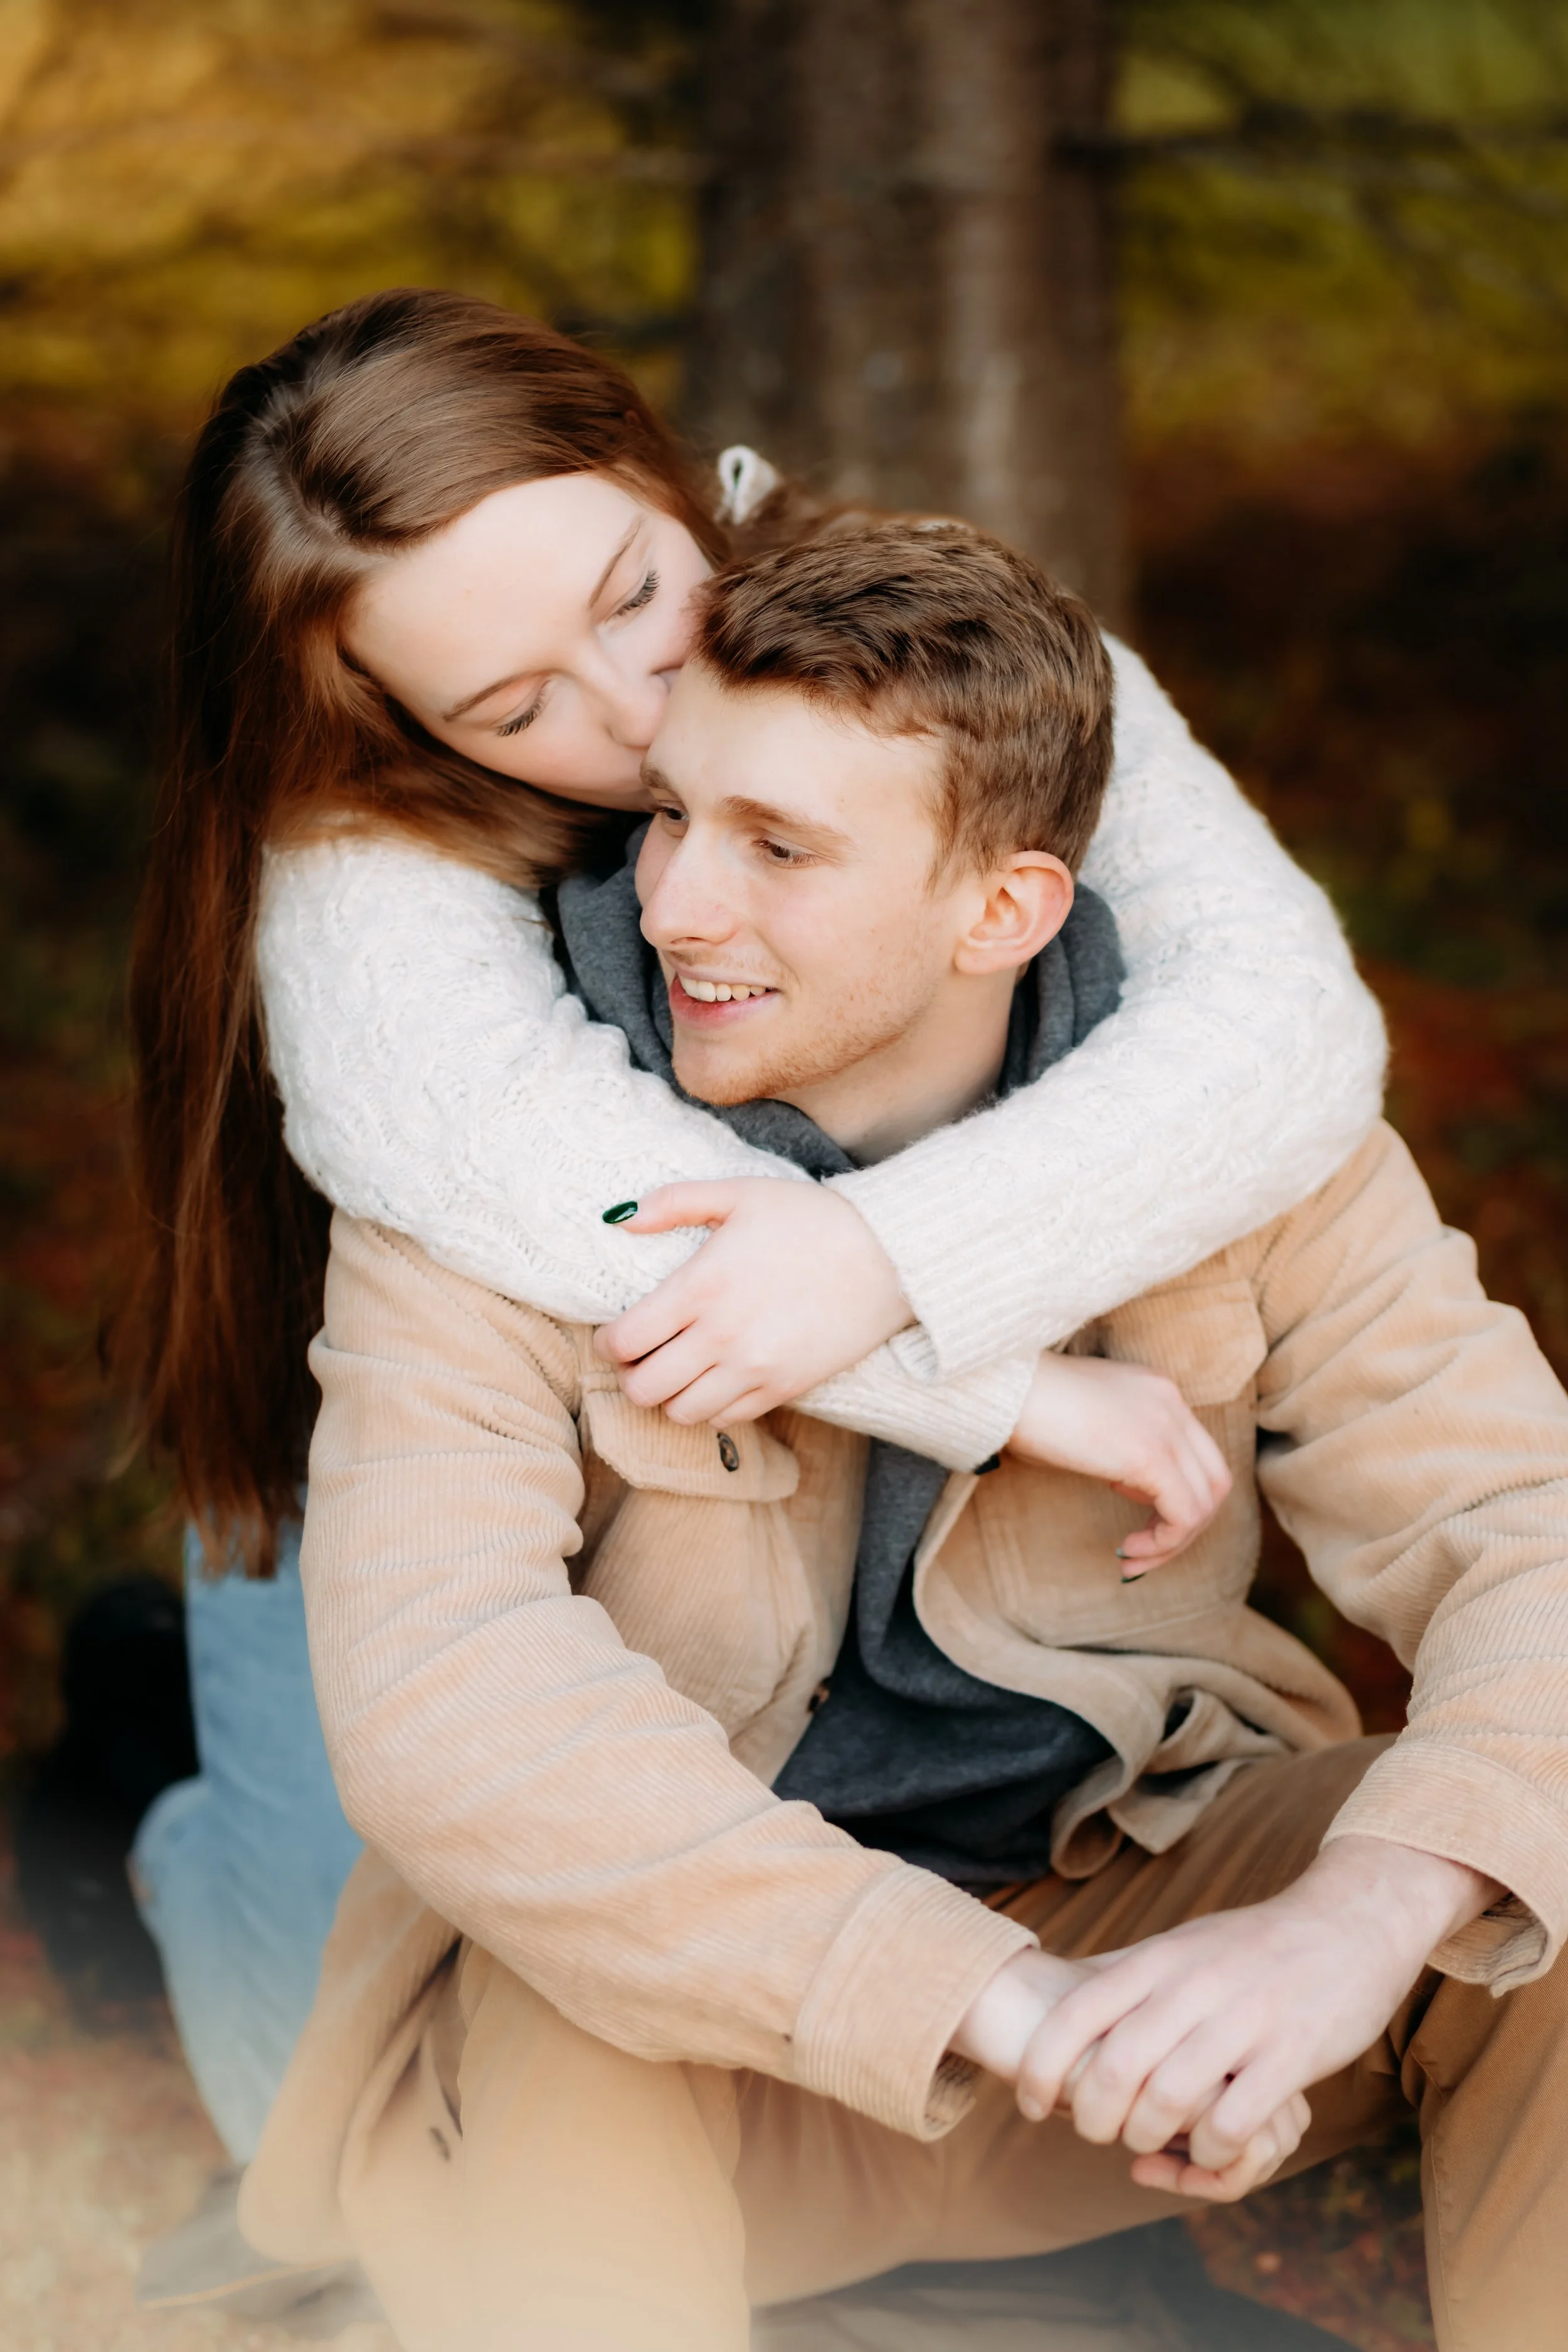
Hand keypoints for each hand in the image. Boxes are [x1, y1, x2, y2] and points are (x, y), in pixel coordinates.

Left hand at [596, 1179, 910, 1422]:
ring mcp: (754, 1368)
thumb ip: (676, 1202)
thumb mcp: (741, 1194)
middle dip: (631, 1375)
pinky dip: (710, 1407)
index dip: (607, 1343)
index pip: (625, 1340)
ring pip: (680, 1413)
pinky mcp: (784, 1388)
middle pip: (643, 1388)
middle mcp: (721, 1336)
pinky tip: (716, 1380)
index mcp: (701, 1287)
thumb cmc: (812, 1219)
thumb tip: (621, 1219)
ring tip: (678, 1371)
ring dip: (669, 1396)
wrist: (888, 1256)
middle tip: (642, 1357)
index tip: (615, 1335)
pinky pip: (726, 1419)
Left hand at [950, 1947, 1310, 2203]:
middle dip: (1092, 2118)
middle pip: (1114, 2069)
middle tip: (1095, 2134)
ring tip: (1146, 2144)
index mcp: (1160, 1960)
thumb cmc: (1254, 1945)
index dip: (1041, 2068)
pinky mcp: (1292, 2055)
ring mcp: (1244, 2020)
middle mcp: (1193, 1987)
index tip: (1030, 2105)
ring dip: (1147, 2137)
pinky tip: (1208, 2149)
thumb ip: (1127, 1973)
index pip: (1076, 2016)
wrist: (1351, 1923)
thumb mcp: (1181, 1943)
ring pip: (1168, 2101)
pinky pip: (1234, 2123)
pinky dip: (1210, 2152)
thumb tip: (1061, 1997)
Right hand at [1007, 1353, 1231, 1573]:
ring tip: (1131, 1557)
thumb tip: (1130, 1485)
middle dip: (1184, 1526)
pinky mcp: (1151, 1455)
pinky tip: (1126, 1550)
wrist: (1001, 1387)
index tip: (1135, 1518)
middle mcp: (1172, 1404)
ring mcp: (1166, 1427)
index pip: (1196, 1455)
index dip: (1174, 1497)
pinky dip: (1164, 1542)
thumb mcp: (1087, 1423)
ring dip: (1172, 1542)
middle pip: (1214, 1480)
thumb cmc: (1023, 1407)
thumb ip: (1118, 1444)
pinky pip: (1185, 1515)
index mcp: (1157, 1392)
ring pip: (1206, 1502)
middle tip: (1142, 1550)